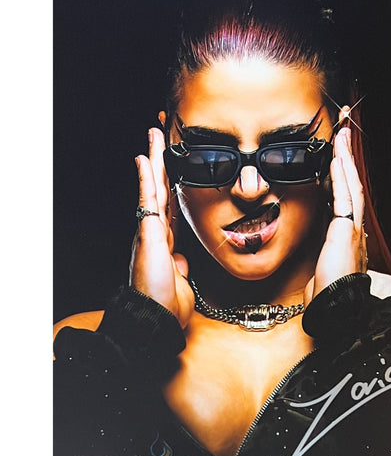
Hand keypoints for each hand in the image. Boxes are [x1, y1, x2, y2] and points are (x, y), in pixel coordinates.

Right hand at [129, 127, 194, 326]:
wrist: (157, 318)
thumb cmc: (167, 304)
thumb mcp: (180, 280)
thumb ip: (180, 265)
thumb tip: (182, 259)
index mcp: (165, 240)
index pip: (169, 204)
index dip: (171, 184)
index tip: (173, 167)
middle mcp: (156, 230)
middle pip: (159, 189)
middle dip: (160, 163)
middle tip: (158, 137)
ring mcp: (150, 230)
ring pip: (152, 188)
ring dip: (153, 161)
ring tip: (153, 137)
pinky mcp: (148, 232)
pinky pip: (148, 200)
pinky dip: (146, 178)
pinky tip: (144, 159)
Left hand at [304, 124, 366, 305]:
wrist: (335, 309)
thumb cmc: (328, 293)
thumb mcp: (321, 266)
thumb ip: (322, 251)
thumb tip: (319, 246)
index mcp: (345, 234)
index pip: (342, 196)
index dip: (339, 175)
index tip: (333, 156)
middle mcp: (353, 228)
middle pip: (351, 185)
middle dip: (345, 159)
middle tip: (341, 135)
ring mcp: (352, 228)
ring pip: (351, 186)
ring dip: (345, 160)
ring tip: (340, 137)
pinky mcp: (345, 231)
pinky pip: (344, 197)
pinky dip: (342, 177)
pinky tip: (337, 159)